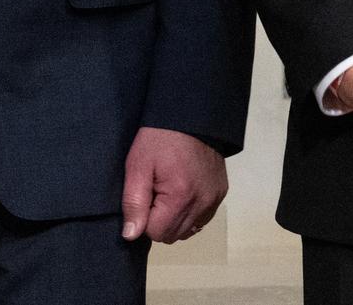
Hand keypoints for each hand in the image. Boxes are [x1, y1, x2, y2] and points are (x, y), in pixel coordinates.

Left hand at [120, 127, 227, 243]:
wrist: (192, 116)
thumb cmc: (160, 139)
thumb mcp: (138, 166)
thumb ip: (133, 203)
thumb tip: (131, 236)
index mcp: (180, 197)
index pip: (156, 233)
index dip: (145, 218)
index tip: (146, 195)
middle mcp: (202, 204)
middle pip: (173, 235)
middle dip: (160, 220)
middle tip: (156, 192)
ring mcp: (214, 199)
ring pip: (188, 230)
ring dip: (175, 219)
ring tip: (170, 192)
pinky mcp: (221, 193)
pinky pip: (202, 219)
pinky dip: (191, 212)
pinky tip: (184, 193)